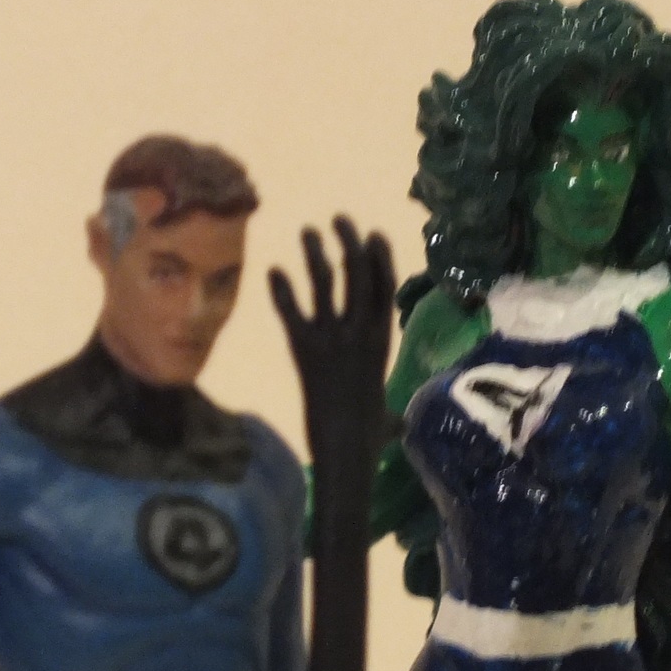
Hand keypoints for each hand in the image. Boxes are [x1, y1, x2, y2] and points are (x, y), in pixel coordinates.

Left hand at [269, 216, 395, 477]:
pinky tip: (274, 272)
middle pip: (358, 273)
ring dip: (316, 253)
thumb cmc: (368, 437)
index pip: (385, 285)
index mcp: (383, 339)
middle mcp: (361, 331)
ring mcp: (333, 338)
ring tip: (307, 231)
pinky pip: (292, 312)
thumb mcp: (386, 415)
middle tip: (338, 220)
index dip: (380, 256)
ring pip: (326, 283)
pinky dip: (282, 291)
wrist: (345, 450)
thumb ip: (390, 410)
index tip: (373, 233)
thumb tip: (397, 423)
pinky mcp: (304, 349)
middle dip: (348, 241)